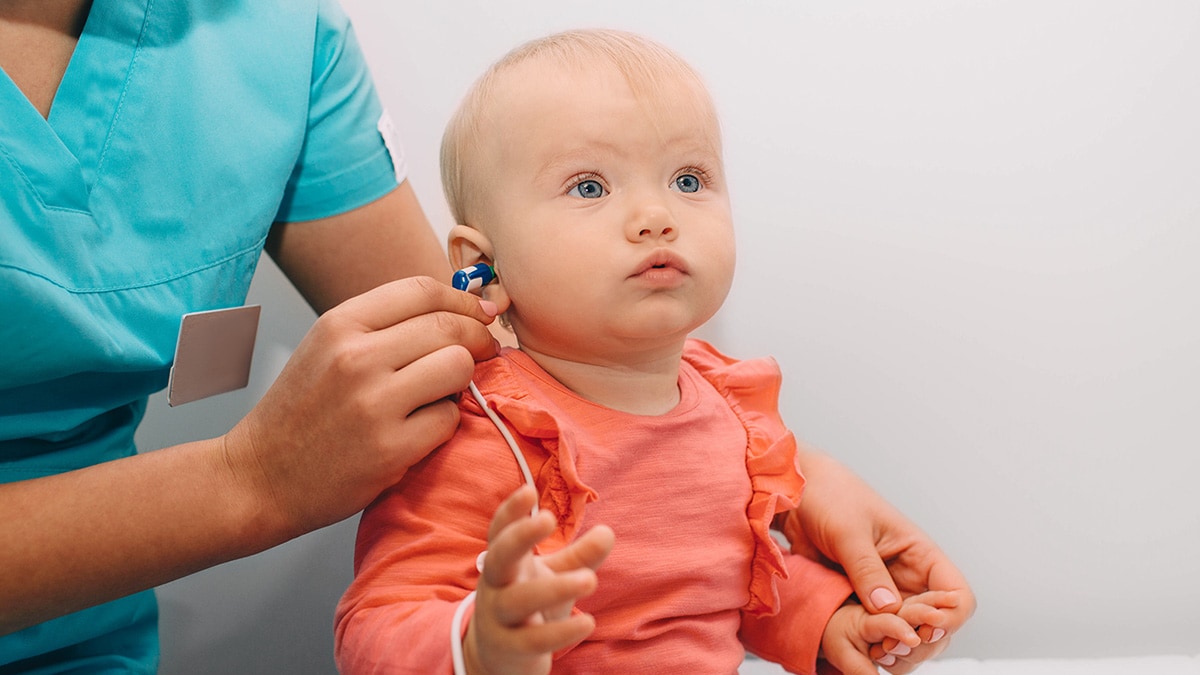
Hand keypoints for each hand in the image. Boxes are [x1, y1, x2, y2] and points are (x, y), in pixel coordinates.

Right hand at [223, 276, 500, 539]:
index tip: (481, 315)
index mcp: (340, 324)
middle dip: (478, 339)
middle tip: (484, 353)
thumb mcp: (328, 348)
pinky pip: (449, 419)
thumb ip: (385, 325)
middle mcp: (356, 356)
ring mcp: (374, 403)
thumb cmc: (302, 413)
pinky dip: (443, 425)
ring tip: (441, 394)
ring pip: (457, 367)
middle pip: (449, 327)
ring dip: (461, 382)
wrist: (260, 478)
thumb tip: (464, 309)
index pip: (423, 290)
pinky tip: (418, 431)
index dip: (463, 301)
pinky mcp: (391, 448)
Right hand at [465, 485, 614, 674]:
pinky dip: (560, 632)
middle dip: (520, 536)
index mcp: (505, 562)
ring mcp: (498, 617)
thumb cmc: (530, 606)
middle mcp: (496, 585)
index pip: (500, 531)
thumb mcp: (553, 576)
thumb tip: (608, 531)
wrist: (500, 657)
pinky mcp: (509, 648)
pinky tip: (587, 621)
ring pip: (517, 600)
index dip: (510, 511)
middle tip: (548, 518)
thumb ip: (580, 556)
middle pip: (499, 556)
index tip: (529, 491)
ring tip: (590, 579)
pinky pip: (532, 640)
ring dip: (554, 588)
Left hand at [786, 449, 975, 670]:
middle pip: (937, 628)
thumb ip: (867, 568)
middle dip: (921, 644)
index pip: (957, 597)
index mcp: (920, 555)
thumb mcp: (848, 531)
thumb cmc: (830, 497)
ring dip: (899, 651)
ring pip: (909, 637)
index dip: (948, 619)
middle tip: (888, 648)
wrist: (796, 496)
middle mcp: (909, 579)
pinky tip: (862, 651)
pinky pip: (878, 633)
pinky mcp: (860, 604)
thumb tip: (888, 608)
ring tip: (875, 653)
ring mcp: (885, 595)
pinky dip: (875, 647)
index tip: (922, 628)